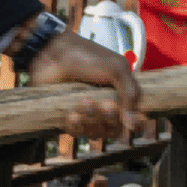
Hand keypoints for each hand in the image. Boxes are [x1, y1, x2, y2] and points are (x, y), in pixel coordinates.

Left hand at [22, 31, 143, 136]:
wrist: (53, 53)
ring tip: (83, 101)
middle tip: (104, 104)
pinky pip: (76, 132)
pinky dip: (75, 126)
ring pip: (95, 132)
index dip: (132, 123)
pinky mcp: (67, 117)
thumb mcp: (116, 68)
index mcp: (120, 93)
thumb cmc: (85, 56)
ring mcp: (86, 113)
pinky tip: (71, 114)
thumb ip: (131, 93)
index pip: (133, 119)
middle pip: (114, 129)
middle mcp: (105, 106)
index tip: (127, 117)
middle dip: (109, 118)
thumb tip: (133, 124)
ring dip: (91, 120)